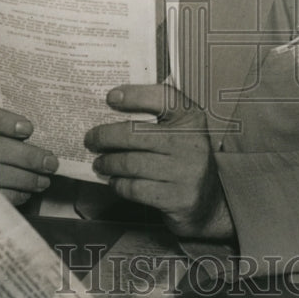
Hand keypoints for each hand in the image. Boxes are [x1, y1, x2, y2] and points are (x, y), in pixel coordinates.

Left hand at [85, 84, 234, 240]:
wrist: (208, 201)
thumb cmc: (183, 160)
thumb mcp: (180, 133)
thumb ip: (155, 118)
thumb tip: (110, 110)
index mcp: (192, 119)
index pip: (163, 98)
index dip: (135, 95)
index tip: (111, 97)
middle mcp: (192, 142)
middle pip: (135, 134)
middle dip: (105, 136)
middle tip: (90, 139)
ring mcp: (186, 172)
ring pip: (131, 164)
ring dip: (108, 163)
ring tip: (99, 162)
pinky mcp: (177, 198)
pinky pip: (135, 188)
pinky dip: (119, 184)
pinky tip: (115, 181)